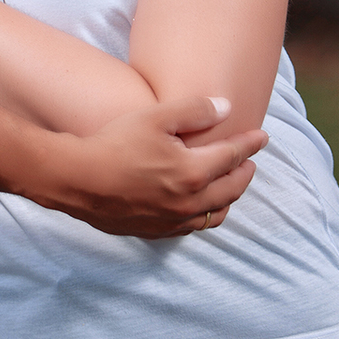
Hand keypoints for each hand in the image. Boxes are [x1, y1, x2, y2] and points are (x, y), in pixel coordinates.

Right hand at [46, 96, 267, 237]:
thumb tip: (226, 108)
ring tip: (229, 185)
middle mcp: (188, 202)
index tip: (262, 137)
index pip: (233, 157)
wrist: (75, 179)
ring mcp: (171, 221)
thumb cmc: (114, 144)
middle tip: (249, 161)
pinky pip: (190, 228)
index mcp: (193, 172)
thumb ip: (196, 110)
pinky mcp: (154, 231)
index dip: (250, 145)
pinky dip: (204, 215)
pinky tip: (198, 206)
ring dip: (228, 199)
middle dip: (244, 174)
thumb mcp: (156, 117)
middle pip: (230, 190)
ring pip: (214, 215)